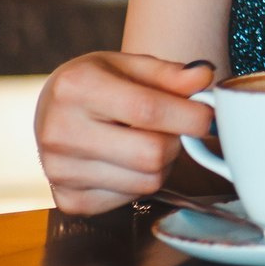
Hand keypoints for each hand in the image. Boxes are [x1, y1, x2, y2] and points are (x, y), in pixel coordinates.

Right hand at [34, 52, 215, 213]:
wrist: (54, 110)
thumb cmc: (98, 83)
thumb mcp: (130, 65)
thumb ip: (171, 73)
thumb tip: (205, 77)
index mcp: (76, 87)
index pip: (148, 110)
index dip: (190, 116)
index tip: (209, 115)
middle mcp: (60, 131)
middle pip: (151, 154)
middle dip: (177, 141)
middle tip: (174, 127)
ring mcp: (59, 171)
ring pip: (147, 182)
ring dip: (162, 164)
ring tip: (146, 140)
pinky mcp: (68, 200)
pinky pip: (130, 200)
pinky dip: (141, 182)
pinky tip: (126, 161)